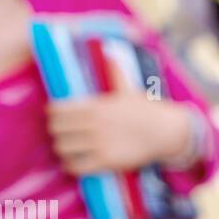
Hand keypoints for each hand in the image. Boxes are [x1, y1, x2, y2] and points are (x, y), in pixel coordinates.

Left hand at [48, 58, 194, 173]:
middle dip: (56, 130)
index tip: (56, 115)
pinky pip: (75, 166)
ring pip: (62, 148)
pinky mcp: (105, 162)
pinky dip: (71, 164)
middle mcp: (94, 125)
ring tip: (68, 145)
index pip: (57, 110)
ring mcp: (99, 144)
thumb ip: (115, 73)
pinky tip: (76, 160)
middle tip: (62, 131)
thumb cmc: (146, 110)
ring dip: (63, 147)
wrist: (165, 132)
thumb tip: (111, 52)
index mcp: (96, 106)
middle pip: (56, 129)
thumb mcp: (129, 89)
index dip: (53, 112)